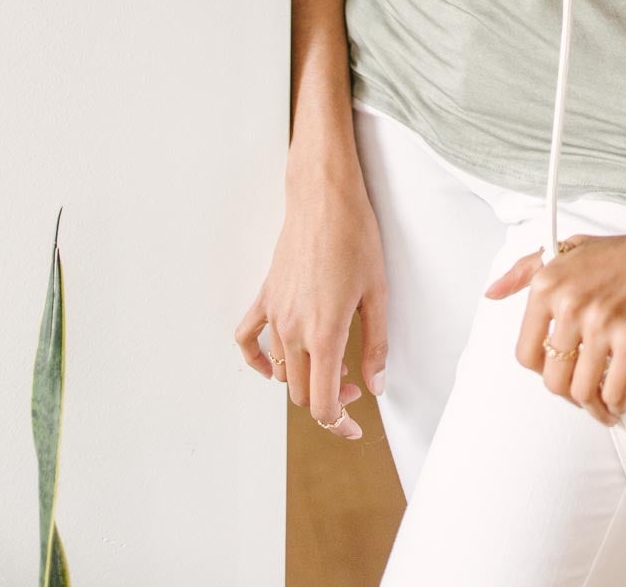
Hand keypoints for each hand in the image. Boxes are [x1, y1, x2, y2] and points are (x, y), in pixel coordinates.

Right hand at [233, 166, 388, 439]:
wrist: (325, 198)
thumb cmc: (356, 238)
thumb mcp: (378, 294)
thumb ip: (377, 345)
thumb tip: (375, 386)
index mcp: (324, 334)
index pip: (321, 404)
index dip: (338, 424)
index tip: (354, 427)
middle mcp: (293, 330)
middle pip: (301, 392)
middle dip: (327, 398)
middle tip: (354, 380)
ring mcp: (275, 313)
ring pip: (281, 370)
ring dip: (305, 377)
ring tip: (335, 359)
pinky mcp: (265, 296)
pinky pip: (247, 338)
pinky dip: (257, 359)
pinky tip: (273, 363)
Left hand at [483, 219, 625, 426]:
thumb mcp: (569, 249)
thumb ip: (526, 270)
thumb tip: (493, 292)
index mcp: (549, 284)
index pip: (525, 353)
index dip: (541, 370)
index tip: (556, 371)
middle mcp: (570, 304)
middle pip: (552, 379)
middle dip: (568, 394)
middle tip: (583, 392)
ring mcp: (601, 324)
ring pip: (581, 391)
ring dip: (593, 406)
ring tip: (603, 404)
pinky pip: (614, 391)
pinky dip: (616, 404)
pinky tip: (621, 400)